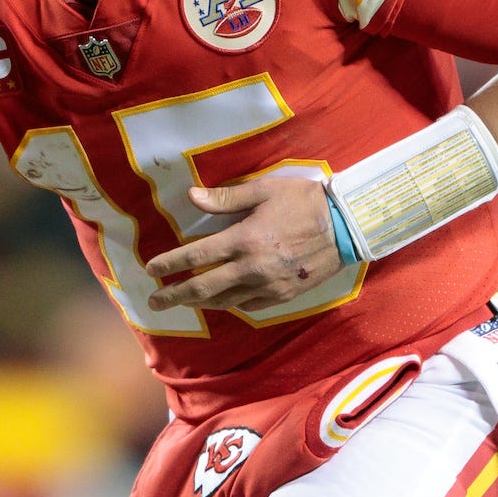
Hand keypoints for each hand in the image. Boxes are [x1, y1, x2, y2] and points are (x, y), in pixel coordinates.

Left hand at [142, 179, 343, 315]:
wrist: (346, 225)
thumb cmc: (303, 201)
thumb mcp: (264, 191)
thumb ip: (226, 199)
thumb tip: (192, 197)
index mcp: (244, 239)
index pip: (196, 256)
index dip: (170, 264)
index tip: (151, 270)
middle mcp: (252, 268)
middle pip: (204, 288)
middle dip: (175, 295)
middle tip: (154, 302)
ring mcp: (268, 286)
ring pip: (225, 301)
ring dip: (200, 303)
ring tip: (183, 302)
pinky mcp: (284, 296)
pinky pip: (250, 305)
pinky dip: (231, 304)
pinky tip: (222, 302)